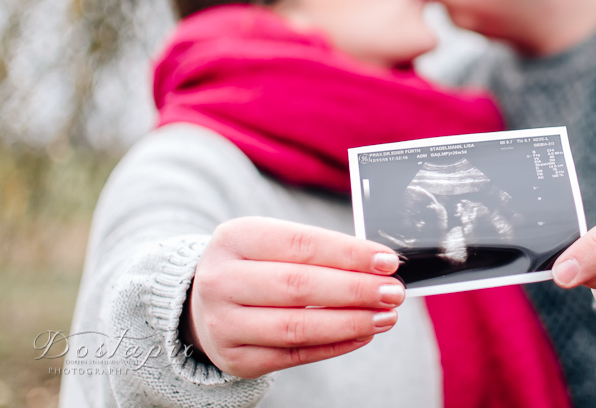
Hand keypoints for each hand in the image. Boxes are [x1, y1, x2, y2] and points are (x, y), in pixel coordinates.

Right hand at [182, 217, 405, 377]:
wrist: (201, 302)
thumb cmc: (254, 265)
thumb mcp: (272, 243)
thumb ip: (319, 251)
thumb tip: (379, 265)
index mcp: (235, 238)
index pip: (301, 243)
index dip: (349, 253)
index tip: (388, 261)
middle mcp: (221, 280)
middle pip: (299, 286)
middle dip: (355, 289)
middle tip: (393, 292)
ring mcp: (223, 323)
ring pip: (297, 326)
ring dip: (351, 322)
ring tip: (386, 316)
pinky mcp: (236, 358)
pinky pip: (294, 355)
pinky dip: (335, 345)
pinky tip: (363, 334)